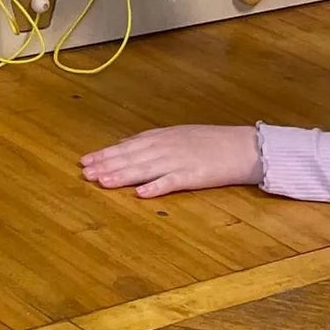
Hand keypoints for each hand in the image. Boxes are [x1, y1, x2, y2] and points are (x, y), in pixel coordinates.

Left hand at [81, 125, 262, 198]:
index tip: (85, 161)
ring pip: (145, 169)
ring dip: (122, 175)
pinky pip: (172, 182)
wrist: (244, 146)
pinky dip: (156, 187)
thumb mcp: (178, 135)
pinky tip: (140, 194)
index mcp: (162, 137)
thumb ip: (152, 140)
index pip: (127, 146)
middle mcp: (166, 147)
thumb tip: (125, 144)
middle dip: (106, 165)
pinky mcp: (194, 176)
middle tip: (85, 173)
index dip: (105, 153)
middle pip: (131, 157)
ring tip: (103, 181)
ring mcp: (179, 161)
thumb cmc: (211, 142)